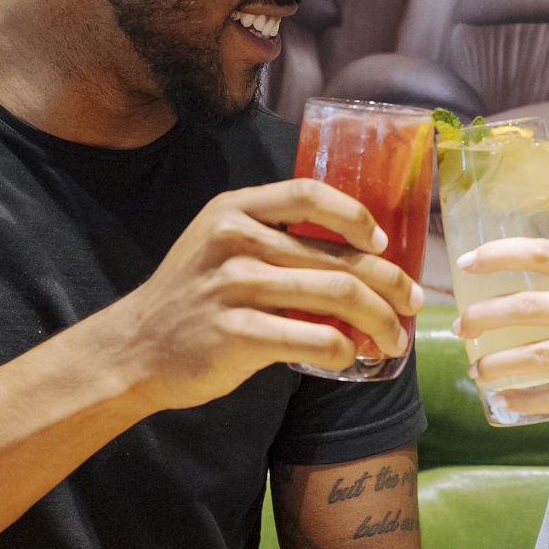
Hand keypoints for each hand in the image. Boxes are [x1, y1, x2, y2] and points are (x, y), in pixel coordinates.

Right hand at [95, 179, 422, 411]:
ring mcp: (234, 287)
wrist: (135, 347)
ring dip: (380, 321)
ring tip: (394, 338)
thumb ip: (272, 237)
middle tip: (413, 304)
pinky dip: (344, 349)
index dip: (355, 216)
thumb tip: (355, 253)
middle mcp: (235, 240)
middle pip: (338, 257)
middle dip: (390, 283)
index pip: (309, 193)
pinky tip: (350, 355)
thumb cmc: (192, 297)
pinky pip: (314, 339)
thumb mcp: (219, 244)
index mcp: (234, 209)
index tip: (381, 242)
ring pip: (337, 296)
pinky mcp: (236, 334)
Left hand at [452, 238, 548, 437]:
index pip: (545, 254)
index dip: (499, 255)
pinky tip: (507, 401)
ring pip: (541, 355)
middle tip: (460, 325)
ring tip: (476, 368)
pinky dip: (530, 400)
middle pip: (531, 306)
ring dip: (499, 363)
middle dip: (485, 317)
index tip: (467, 263)